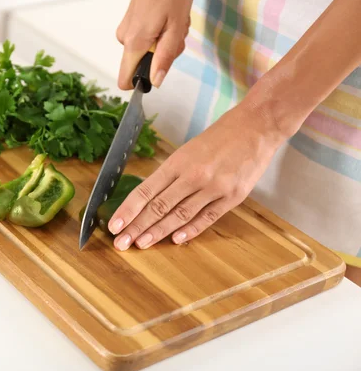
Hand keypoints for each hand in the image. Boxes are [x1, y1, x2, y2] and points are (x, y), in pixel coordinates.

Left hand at [108, 103, 285, 249]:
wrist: (257, 126)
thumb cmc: (219, 137)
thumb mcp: (187, 150)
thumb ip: (171, 175)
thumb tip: (148, 199)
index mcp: (178, 162)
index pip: (145, 191)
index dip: (128, 210)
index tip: (114, 225)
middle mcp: (193, 175)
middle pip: (159, 207)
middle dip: (137, 227)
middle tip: (121, 243)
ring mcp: (214, 188)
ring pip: (180, 215)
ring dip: (158, 232)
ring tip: (141, 244)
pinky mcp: (233, 197)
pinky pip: (207, 218)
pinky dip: (190, 230)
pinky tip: (175, 240)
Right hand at [116, 0, 193, 89]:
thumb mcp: (176, 27)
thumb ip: (165, 57)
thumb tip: (156, 81)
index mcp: (135, 43)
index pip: (125, 79)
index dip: (142, 82)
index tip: (159, 71)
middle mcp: (125, 39)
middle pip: (144, 64)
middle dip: (165, 54)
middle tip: (176, 33)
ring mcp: (127, 30)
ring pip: (148, 50)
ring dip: (166, 40)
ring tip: (174, 20)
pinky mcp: (132, 22)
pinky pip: (146, 38)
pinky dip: (162, 31)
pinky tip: (169, 16)